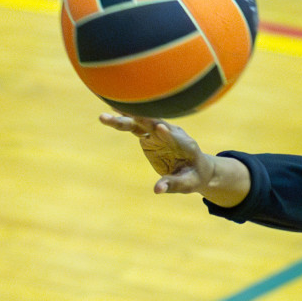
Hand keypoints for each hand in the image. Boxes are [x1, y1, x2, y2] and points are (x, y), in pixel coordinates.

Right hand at [99, 113, 216, 192]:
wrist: (198, 167)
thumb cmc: (194, 177)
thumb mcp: (187, 184)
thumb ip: (172, 185)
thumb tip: (157, 190)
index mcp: (185, 145)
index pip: (176, 139)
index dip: (168, 134)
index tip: (159, 128)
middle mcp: (172, 134)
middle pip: (154, 125)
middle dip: (140, 119)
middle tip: (124, 114)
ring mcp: (160, 132)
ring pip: (141, 123)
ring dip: (125, 118)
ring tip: (104, 117)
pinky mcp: (150, 135)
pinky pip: (136, 126)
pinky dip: (124, 119)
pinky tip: (110, 110)